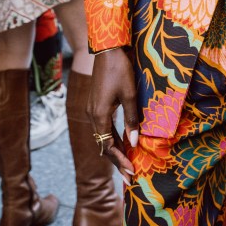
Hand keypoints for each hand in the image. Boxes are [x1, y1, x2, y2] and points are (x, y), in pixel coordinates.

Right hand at [87, 47, 138, 185]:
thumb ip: (131, 120)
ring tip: (128, 163)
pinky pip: (103, 127)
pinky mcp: (95, 104)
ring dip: (115, 150)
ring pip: (103, 136)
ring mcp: (92, 109)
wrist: (107, 49)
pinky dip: (112, 137)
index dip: (120, 161)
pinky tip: (122, 142)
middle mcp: (92, 115)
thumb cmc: (120, 69)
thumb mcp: (130, 94)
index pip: (108, 146)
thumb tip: (133, 144)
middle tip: (130, 176)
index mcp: (99, 115)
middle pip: (104, 145)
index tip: (131, 173)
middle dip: (117, 161)